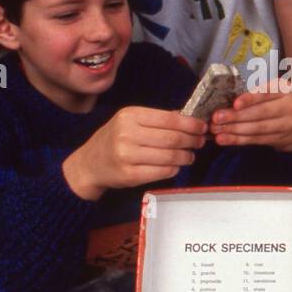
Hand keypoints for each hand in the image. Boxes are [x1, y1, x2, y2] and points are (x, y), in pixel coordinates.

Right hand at [63, 107, 206, 201]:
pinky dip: (174, 169)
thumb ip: (156, 119)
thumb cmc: (114, 140)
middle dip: (192, 140)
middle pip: (172, 138)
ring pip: (170, 156)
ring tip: (189, 155)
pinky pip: (162, 172)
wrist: (89, 164)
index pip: (169, 118)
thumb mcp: (129, 121)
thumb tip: (188, 118)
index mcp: (130, 116)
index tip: (202, 127)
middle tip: (200, 142)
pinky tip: (176, 166)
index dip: (190, 124)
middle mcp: (127, 134)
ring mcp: (127, 156)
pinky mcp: (130, 175)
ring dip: (186, 156)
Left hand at [209, 78, 291, 153]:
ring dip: (234, 130)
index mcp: (283, 89)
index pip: (266, 92)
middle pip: (260, 112)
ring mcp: (286, 124)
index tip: (235, 104)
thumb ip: (252, 93)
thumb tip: (223, 100)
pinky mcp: (279, 138)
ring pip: (257, 128)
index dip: (250, 99)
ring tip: (216, 130)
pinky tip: (224, 139)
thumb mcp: (268, 91)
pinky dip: (238, 140)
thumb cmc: (273, 102)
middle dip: (236, 116)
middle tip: (216, 118)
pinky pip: (256, 139)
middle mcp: (288, 106)